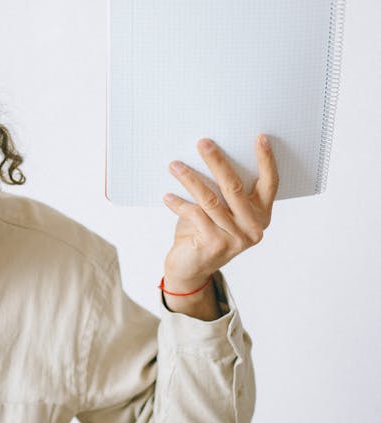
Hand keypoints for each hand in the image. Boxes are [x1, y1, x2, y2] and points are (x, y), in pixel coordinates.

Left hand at [162, 135, 277, 294]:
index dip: (266, 160)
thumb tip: (209, 155)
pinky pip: (195, 215)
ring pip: (212, 200)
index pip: (270, 183)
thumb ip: (223, 192)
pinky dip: (179, 204)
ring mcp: (236, 238)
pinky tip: (167, 196)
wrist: (191, 269)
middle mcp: (254, 227)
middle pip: (235, 187)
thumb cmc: (204, 233)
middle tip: (203, 143)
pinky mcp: (215, 244)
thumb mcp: (220, 212)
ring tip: (175, 166)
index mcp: (262, 215)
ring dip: (190, 180)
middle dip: (217, 162)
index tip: (260, 137)